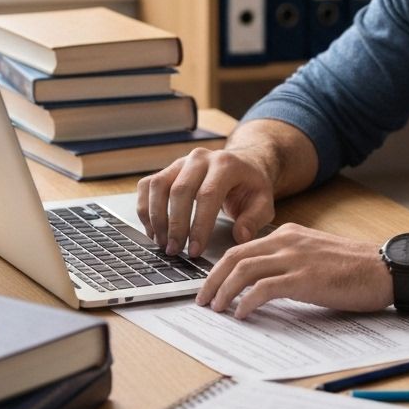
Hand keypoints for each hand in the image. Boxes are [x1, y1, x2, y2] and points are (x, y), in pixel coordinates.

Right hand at [136, 148, 275, 257]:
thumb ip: (254, 219)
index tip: (195, 250)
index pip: (207, 195)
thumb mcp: (263, 202)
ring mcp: (181, 162)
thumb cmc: (250, 187)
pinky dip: (145, 209)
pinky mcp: (168, 169)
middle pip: (179, 190)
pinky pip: (148, 186)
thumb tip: (241, 236)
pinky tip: (153, 231)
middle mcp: (200, 158)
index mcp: (226, 164)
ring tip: (162, 243)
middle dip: (175, 225)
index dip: (199, 225)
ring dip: (156, 218)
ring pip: (158, 186)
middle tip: (174, 251)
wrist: (242, 165)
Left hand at [196, 223, 392, 319]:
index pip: (243, 248)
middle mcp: (288, 241)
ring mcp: (296, 258)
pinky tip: (242, 314)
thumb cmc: (356, 268)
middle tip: (202, 300)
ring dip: (223, 291)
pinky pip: (264, 288)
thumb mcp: (316, 255)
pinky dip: (247, 301)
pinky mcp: (305, 279)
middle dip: (212, 279)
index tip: (209, 286)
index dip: (220, 268)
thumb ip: (290, 261)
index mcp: (289, 234)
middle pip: (235, 256)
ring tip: (216, 309)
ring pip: (244, 270)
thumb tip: (263, 284)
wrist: (386, 268)